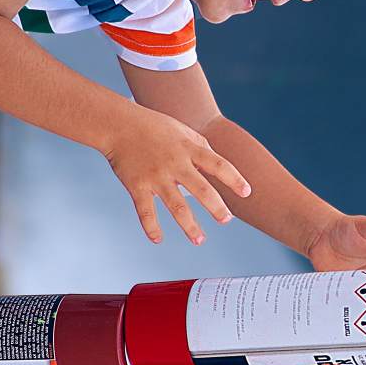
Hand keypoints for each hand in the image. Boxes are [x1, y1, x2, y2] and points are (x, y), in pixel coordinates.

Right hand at [98, 105, 252, 244]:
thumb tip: (216, 166)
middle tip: (226, 220)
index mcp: (188, 148)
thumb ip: (200, 146)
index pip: (218, 165)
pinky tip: (158, 239)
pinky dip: (151, 228)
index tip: (247, 193)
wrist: (118, 124)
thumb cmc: (152, 126)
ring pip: (177, 206)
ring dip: (189, 226)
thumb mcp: (181, 129)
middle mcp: (175, 163)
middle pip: (202, 189)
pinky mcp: (137, 186)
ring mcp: (156, 176)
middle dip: (216, 208)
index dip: (234, 179)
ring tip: (199, 240)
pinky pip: (145, 211)